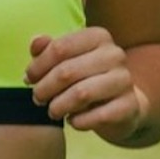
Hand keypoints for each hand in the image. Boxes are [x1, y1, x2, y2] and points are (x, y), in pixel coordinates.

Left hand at [23, 27, 144, 140]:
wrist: (121, 103)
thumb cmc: (86, 77)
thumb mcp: (67, 60)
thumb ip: (49, 49)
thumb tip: (36, 43)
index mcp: (98, 36)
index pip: (59, 48)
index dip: (38, 66)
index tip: (29, 79)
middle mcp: (115, 54)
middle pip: (67, 71)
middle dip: (45, 88)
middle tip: (37, 99)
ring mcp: (124, 80)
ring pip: (81, 94)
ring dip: (59, 106)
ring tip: (52, 111)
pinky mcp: (129, 106)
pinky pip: (97, 116)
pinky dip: (79, 121)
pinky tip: (73, 120)